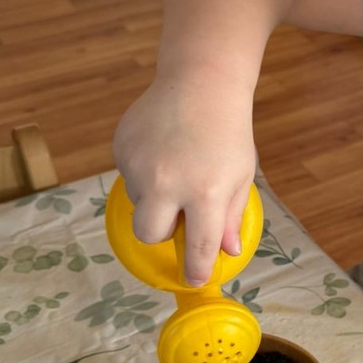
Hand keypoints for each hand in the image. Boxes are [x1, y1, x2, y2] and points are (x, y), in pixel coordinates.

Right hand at [112, 77, 255, 285]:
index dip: (196, 269)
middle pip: (149, 234)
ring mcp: (140, 165)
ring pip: (139, 202)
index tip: (194, 279)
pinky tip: (161, 148)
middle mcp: (168, 182)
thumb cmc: (228, 133)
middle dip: (160, 234)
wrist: (201, 83)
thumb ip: (230, 216)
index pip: (199, 247)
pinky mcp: (122, 148)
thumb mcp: (240, 175)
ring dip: (154, 196)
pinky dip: (143, 171)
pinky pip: (128, 175)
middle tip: (175, 217)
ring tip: (176, 164)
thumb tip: (226, 253)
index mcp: (205, 192)